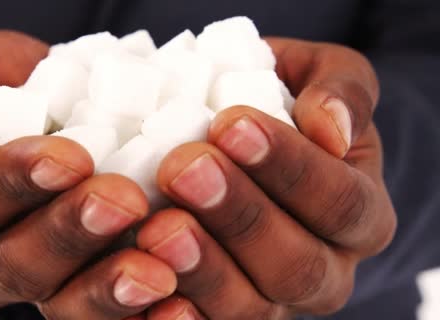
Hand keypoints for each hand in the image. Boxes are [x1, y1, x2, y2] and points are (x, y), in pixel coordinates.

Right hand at [0, 31, 175, 318]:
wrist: (47, 112)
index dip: (13, 184)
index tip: (70, 157)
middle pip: (13, 266)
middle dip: (70, 234)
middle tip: (124, 201)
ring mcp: (34, 283)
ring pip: (62, 304)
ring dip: (109, 288)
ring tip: (157, 271)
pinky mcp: (81, 292)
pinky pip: (104, 315)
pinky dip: (140, 314)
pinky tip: (176, 298)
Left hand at [137, 38, 396, 318]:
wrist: (243, 141)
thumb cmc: (283, 104)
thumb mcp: (321, 78)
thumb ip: (340, 91)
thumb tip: (332, 129)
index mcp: (361, 216)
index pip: (340, 202)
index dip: (289, 166)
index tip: (231, 125)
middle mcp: (326, 270)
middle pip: (297, 264)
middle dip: (239, 217)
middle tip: (184, 170)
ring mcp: (274, 300)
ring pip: (251, 307)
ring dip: (202, 267)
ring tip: (157, 226)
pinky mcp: (223, 312)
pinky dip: (174, 314)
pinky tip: (143, 281)